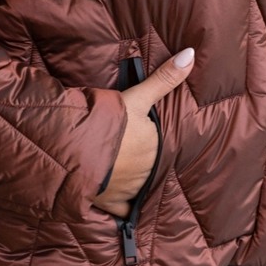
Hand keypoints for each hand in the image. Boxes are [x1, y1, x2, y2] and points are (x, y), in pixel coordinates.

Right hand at [91, 48, 194, 218]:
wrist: (74, 148)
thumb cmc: (108, 121)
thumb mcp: (137, 97)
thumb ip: (165, 79)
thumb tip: (191, 54)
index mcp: (155, 149)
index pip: (163, 148)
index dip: (155, 143)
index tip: (150, 140)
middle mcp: (147, 172)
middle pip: (150, 167)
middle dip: (145, 162)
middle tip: (136, 154)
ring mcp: (129, 189)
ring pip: (139, 187)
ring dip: (135, 181)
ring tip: (128, 173)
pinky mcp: (110, 202)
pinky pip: (123, 210)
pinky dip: (123, 207)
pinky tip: (122, 201)